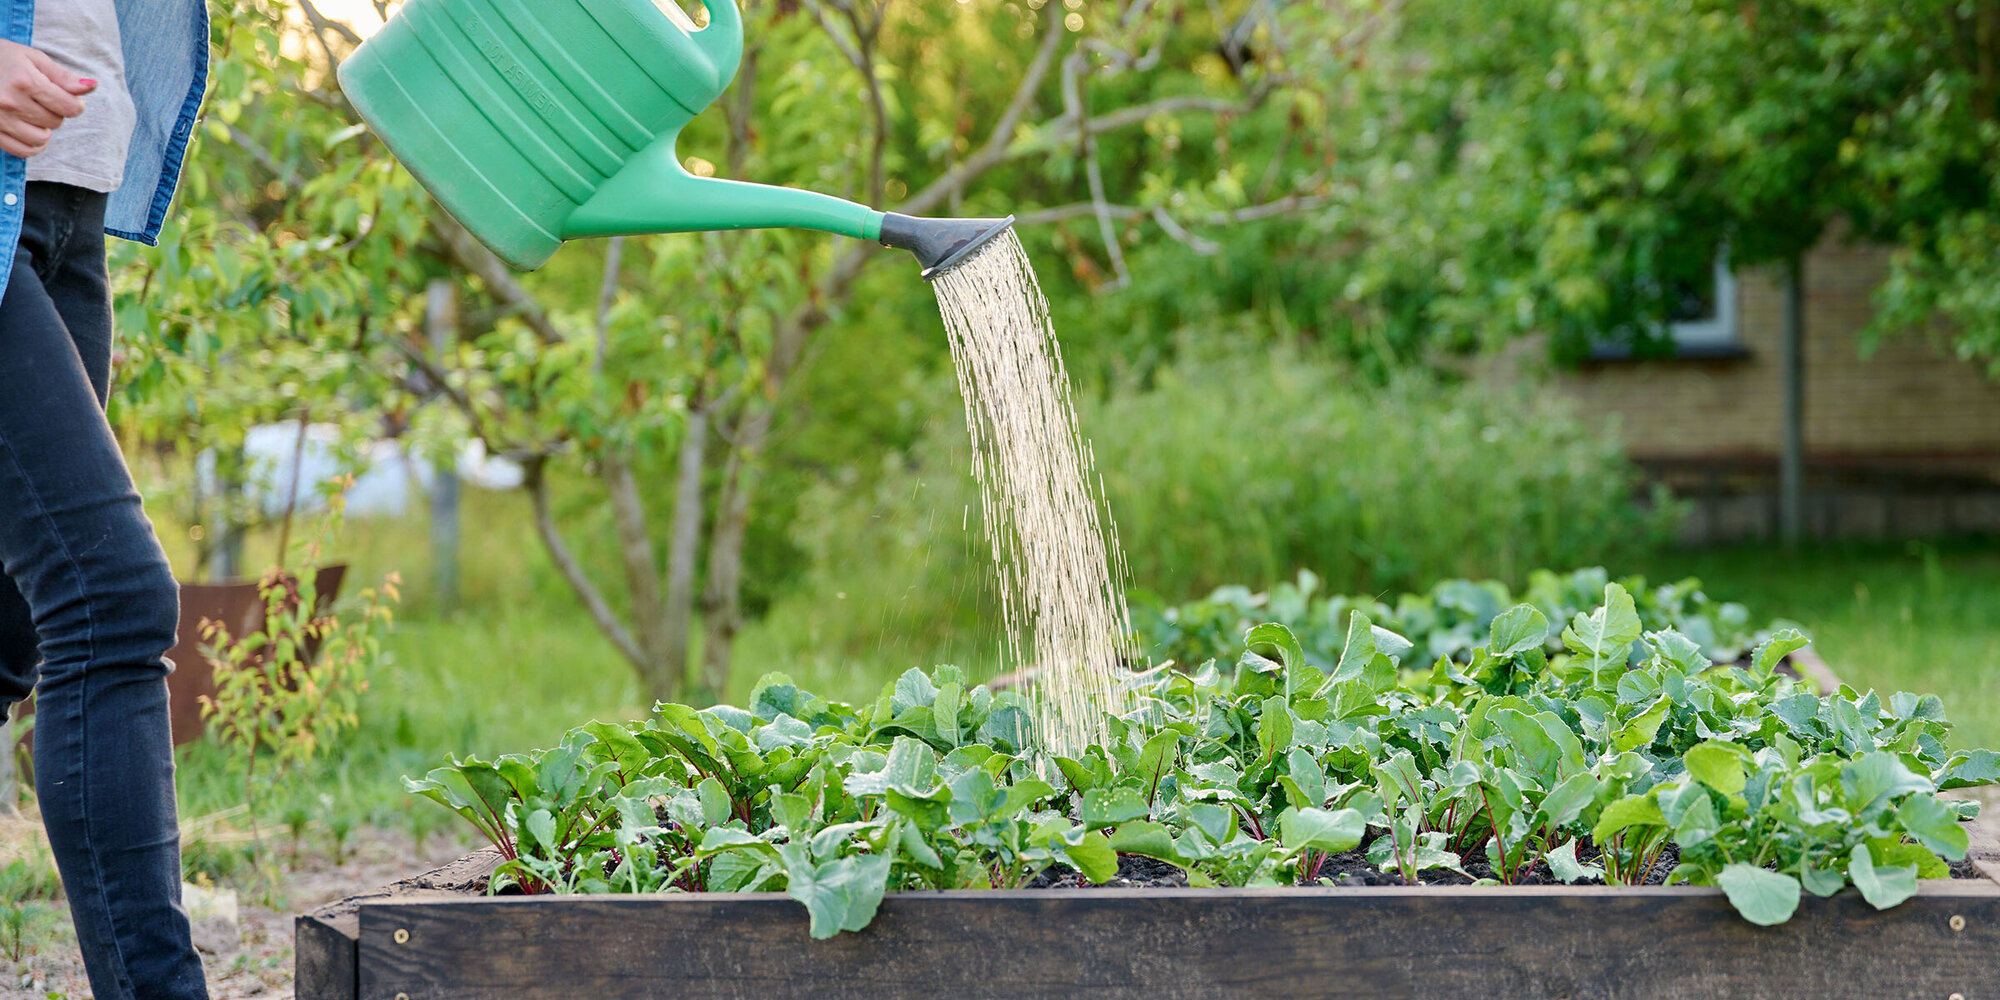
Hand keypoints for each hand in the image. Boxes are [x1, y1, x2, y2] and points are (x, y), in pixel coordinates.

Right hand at [0, 40, 93, 158]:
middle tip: (41, 99)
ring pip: (42, 139)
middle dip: (55, 112)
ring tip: (33, 113)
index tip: (67, 97)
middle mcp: (10, 102)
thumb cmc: (2, 58)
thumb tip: (92, 87)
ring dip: (44, 129)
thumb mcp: (33, 58)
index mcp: (24, 81)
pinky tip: (29, 129)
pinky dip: (32, 144)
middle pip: (56, 122)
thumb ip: (63, 76)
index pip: (70, 107)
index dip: (74, 104)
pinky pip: (23, 151)